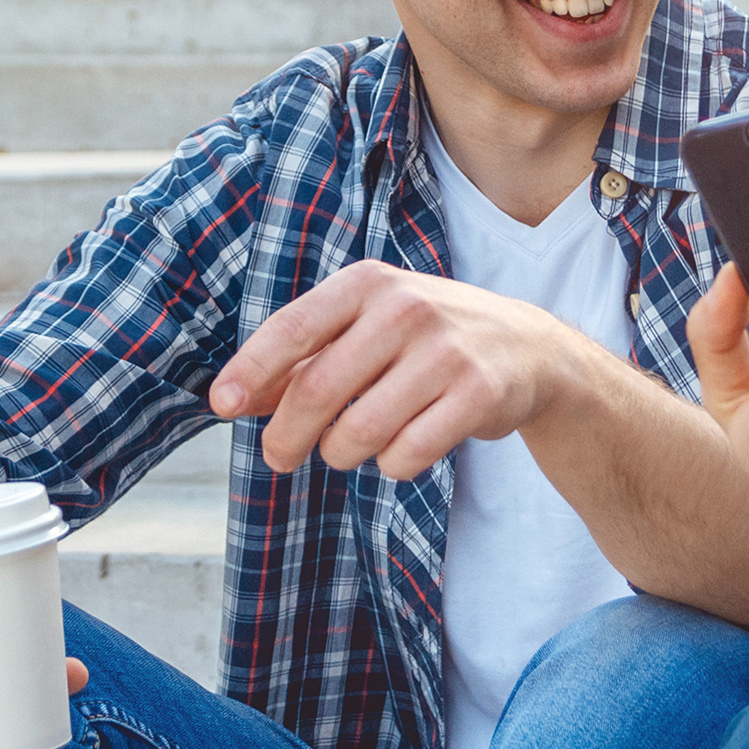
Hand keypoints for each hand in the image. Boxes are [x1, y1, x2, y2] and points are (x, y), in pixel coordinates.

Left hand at [207, 259, 585, 479]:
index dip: (251, 371)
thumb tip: (235, 398)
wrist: (527, 350)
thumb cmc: (425, 341)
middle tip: (278, 458)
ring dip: (342, 453)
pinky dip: (392, 465)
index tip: (221, 405)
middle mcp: (405, 309)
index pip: (293, 329)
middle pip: (317, 390)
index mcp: (368, 284)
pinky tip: (404, 447)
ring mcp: (445, 351)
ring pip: (357, 433)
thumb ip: (303, 359)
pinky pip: (405, 456)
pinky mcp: (477, 395)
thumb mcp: (365, 329)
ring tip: (354, 443)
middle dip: (286, 436)